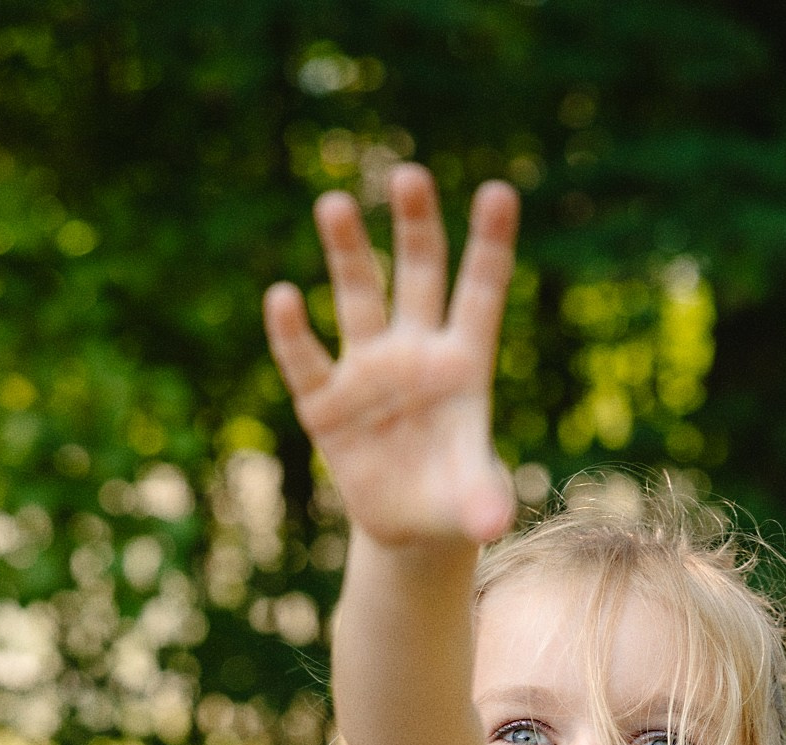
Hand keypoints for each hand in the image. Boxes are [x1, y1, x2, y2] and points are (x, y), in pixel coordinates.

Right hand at [263, 163, 517, 546]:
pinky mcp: (325, 402)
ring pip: (357, 298)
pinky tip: (284, 299)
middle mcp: (415, 353)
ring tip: (335, 204)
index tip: (501, 192)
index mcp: (465, 365)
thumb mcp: (474, 505)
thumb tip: (492, 527)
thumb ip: (484, 505)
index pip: (480, 293)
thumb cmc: (455, 499)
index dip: (490, 244)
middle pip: (417, 276)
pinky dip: (293, 332)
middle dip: (413, 227)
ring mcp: (368, 372)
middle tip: (409, 176)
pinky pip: (306, 360)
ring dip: (347, 253)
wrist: (410, 525)